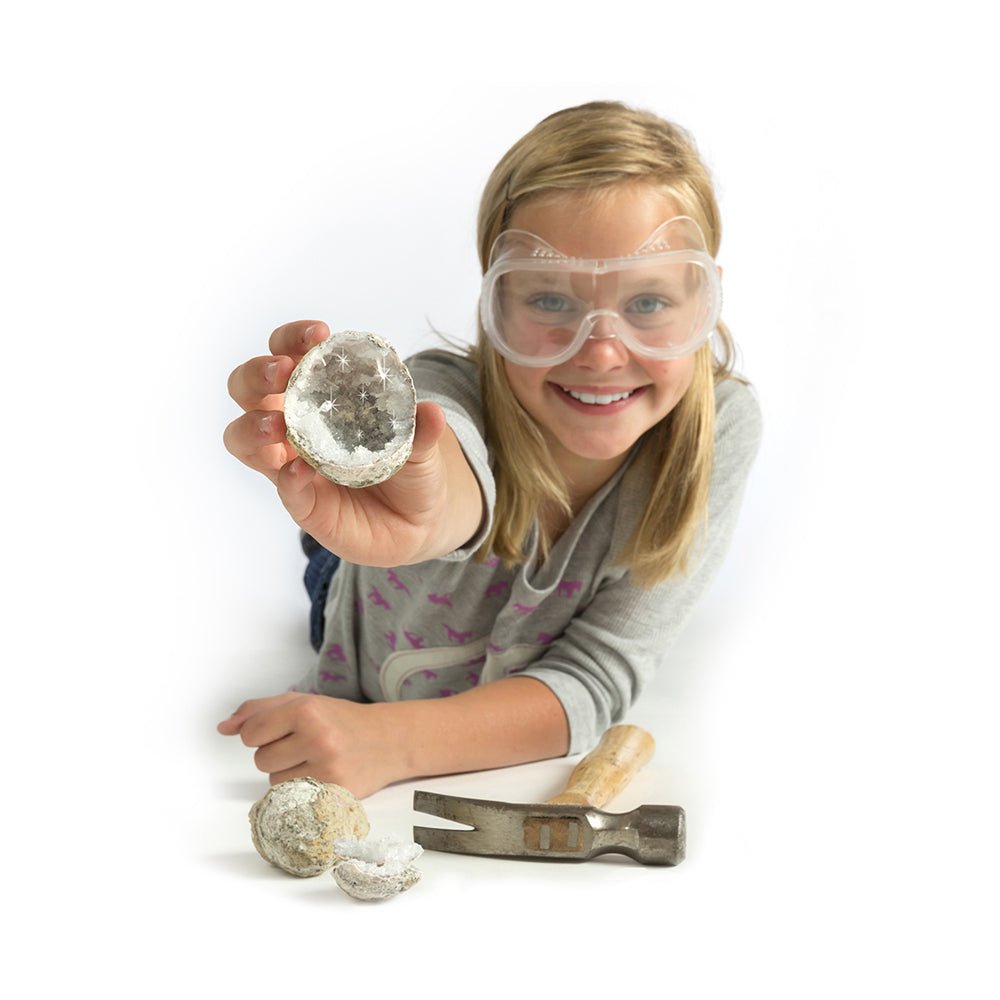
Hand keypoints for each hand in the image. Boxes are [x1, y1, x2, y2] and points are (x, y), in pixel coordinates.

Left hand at [217, 692, 404, 797]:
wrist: (389, 741)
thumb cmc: (341, 720)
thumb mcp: (302, 702)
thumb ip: (258, 711)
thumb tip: (223, 728)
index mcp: (307, 711)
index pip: (251, 734)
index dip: (262, 733)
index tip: (285, 729)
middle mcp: (318, 739)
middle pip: (261, 761)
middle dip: (278, 753)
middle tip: (307, 745)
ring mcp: (327, 769)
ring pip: (274, 783)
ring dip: (289, 773)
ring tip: (316, 760)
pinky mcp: (334, 794)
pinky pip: (292, 798)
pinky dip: (302, 790)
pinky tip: (323, 775)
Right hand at [223, 320, 481, 564]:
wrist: (418, 521)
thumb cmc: (408, 467)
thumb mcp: (421, 444)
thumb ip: (423, 430)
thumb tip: (432, 412)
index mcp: (315, 396)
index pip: (287, 355)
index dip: (292, 339)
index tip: (318, 334)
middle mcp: (292, 426)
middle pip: (247, 390)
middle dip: (257, 374)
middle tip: (282, 371)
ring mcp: (290, 464)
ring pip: (243, 439)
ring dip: (253, 426)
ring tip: (276, 426)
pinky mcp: (302, 503)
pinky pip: (284, 487)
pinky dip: (288, 477)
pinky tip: (300, 470)